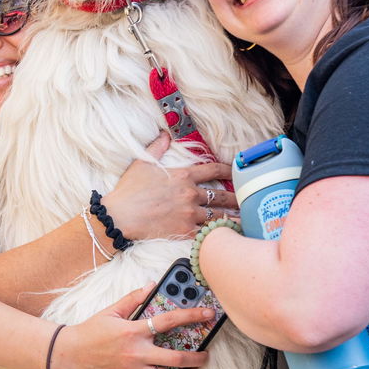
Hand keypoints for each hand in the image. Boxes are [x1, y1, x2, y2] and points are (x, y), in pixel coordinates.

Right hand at [49, 287, 212, 368]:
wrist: (67, 355)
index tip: (208, 314)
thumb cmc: (89, 332)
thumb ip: (133, 298)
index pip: (170, 321)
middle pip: (178, 357)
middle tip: (205, 354)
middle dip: (199, 356)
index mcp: (133, 331)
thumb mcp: (110, 311)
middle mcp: (137, 353)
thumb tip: (151, 286)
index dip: (193, 315)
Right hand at [102, 132, 236, 241]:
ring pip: (219, 215)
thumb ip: (157, 148)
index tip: (237, 170)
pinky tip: (228, 234)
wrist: (119, 217)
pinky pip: (207, 232)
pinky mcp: (185, 231)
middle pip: (222, 195)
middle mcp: (190, 194)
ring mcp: (189, 214)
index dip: (229, 169)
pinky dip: (218, 232)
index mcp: (183, 176)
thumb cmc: (129, 190)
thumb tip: (164, 134)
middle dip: (237, 197)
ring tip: (244, 219)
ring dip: (233, 216)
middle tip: (248, 199)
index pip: (213, 169)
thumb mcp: (142, 164)